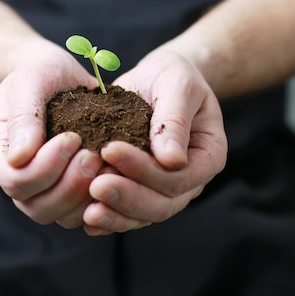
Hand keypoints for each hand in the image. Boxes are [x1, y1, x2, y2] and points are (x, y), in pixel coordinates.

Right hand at [0, 44, 101, 227]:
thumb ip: (24, 116)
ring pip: (61, 216)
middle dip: (69, 185)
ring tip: (104, 162)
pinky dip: (101, 198)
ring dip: (85, 195)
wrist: (56, 75)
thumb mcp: (29, 82)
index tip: (72, 137)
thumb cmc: (38, 74)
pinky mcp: (70, 190)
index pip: (15, 181)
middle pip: (37, 206)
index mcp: (1, 153)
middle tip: (93, 154)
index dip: (45, 167)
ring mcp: (45, 189)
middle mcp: (20, 178)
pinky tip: (116, 174)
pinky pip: (84, 211)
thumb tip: (19, 157)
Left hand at [81, 51, 227, 234]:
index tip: (110, 149)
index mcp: (208, 157)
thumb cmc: (173, 77)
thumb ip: (174, 120)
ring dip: (116, 215)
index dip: (144, 169)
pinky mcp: (142, 190)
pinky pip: (128, 213)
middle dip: (127, 197)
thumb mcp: (178, 85)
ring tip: (88, 211)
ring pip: (143, 215)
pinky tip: (86, 218)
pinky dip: (109, 218)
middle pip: (162, 204)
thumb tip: (172, 160)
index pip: (178, 177)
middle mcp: (190, 181)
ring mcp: (166, 190)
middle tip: (95, 186)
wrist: (157, 79)